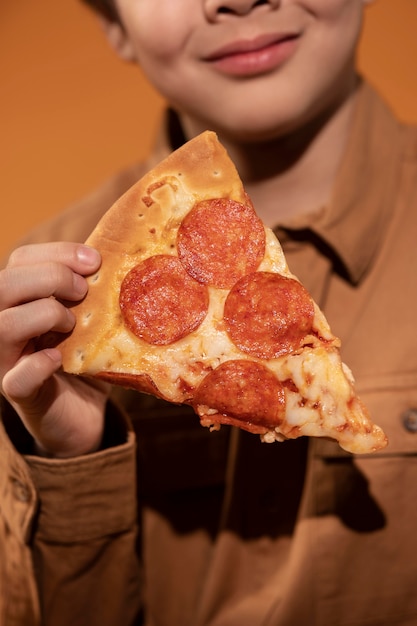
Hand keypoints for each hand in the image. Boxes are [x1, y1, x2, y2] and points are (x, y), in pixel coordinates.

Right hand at [0, 242, 109, 457]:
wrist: (83, 414)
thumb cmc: (85, 357)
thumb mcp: (90, 318)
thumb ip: (94, 291)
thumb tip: (125, 256)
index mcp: (20, 300)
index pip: (21, 260)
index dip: (56, 253)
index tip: (95, 260)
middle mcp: (4, 325)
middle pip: (3, 285)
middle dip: (51, 277)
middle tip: (84, 290)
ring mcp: (7, 361)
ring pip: (3, 325)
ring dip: (45, 315)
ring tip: (73, 324)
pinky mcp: (21, 395)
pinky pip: (16, 379)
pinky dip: (38, 364)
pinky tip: (59, 358)